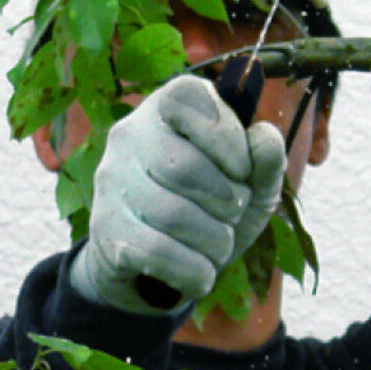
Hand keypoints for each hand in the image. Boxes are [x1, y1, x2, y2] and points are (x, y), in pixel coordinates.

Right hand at [70, 75, 285, 313]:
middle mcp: (129, 136)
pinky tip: (200, 271)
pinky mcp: (105, 230)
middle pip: (185, 167)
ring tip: (218, 245)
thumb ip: (265, 157)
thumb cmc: (210, 208)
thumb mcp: (250, 182)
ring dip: (215, 241)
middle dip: (228, 202)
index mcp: (166, 108)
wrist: (158, 264)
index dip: (227, 137)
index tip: (242, 170)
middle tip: (233, 214)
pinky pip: (158, 253)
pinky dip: (195, 270)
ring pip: (173, 215)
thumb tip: (263, 138)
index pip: (189, 98)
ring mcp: (111, 182)